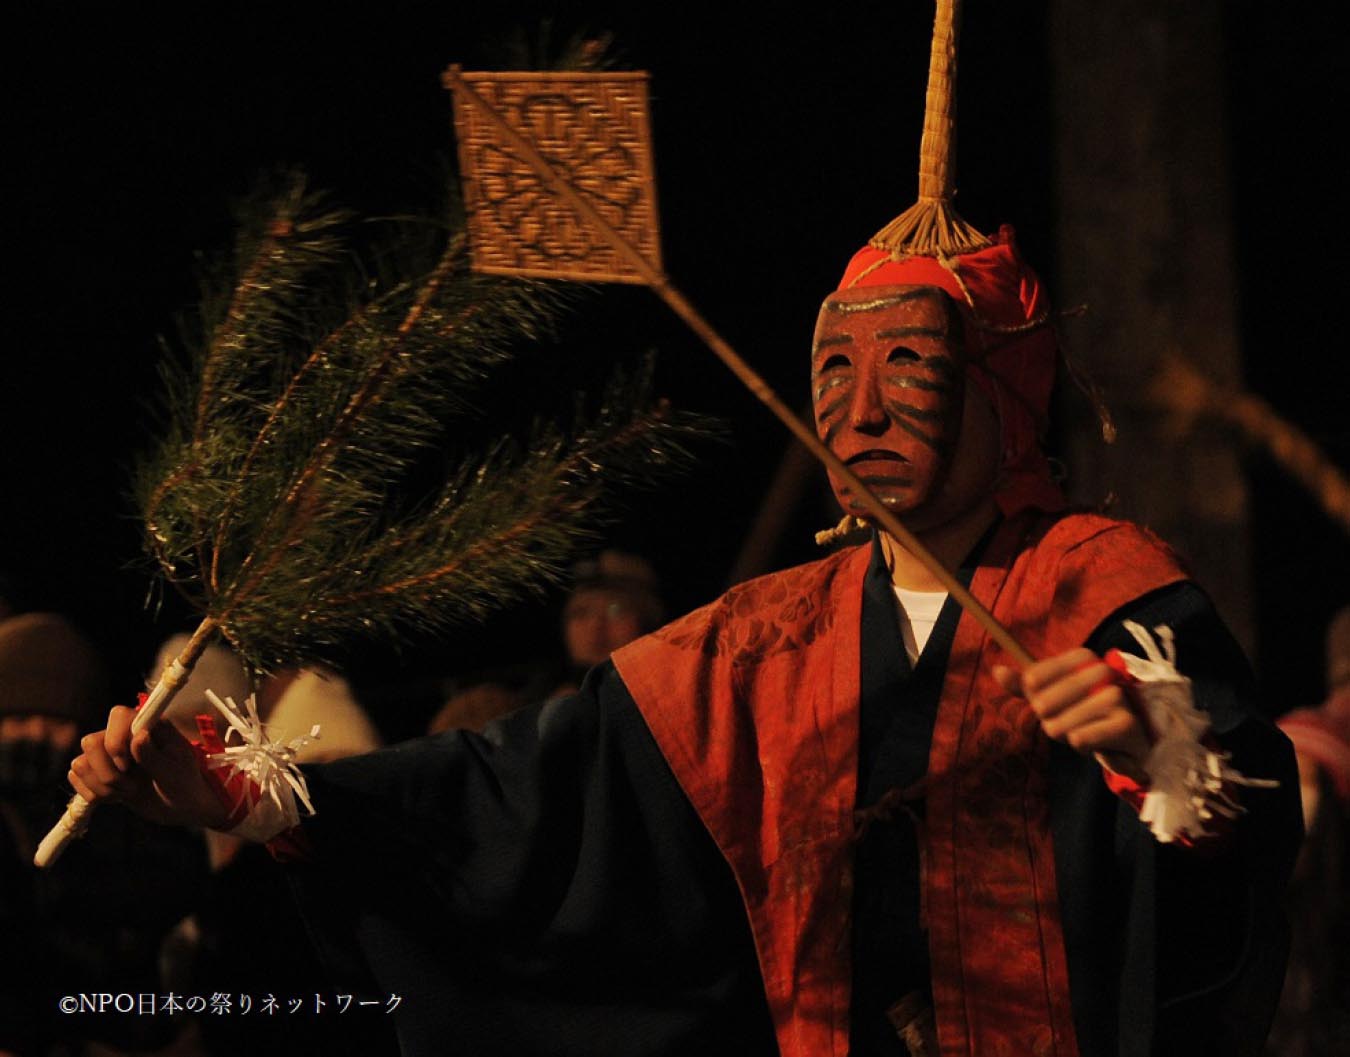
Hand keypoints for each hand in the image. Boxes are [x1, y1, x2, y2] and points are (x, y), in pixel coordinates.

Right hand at [67, 706, 230, 829]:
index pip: (117, 715)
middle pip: (90, 741)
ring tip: (128, 792)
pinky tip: (116, 797)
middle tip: (132, 786)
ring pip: (80, 763)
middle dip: (108, 772)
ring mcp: (108, 754)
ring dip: (103, 786)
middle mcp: (124, 735)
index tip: (130, 764)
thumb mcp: (175, 772)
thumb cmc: (184, 784)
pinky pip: (76, 778)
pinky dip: (95, 794)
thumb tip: (139, 734)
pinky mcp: (97, 772)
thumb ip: (154, 755)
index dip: (116, 741)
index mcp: (147, 726)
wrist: (180, 807)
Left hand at [993, 648, 1151, 782]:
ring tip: (1084, 731)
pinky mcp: (1125, 723)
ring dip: (1065, 735)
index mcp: (1082, 656)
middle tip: (1070, 721)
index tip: (1050, 703)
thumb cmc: (1085, 711)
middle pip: (1043, 704)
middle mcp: (1101, 670)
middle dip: (1049, 721)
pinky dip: (1080, 745)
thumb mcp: (1052, 693)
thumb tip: (996, 670)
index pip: (1032, 678)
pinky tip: (1093, 742)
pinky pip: (1079, 739)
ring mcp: (1116, 696)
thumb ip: (1024, 684)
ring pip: (1059, 725)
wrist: (1128, 736)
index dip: (1035, 698)